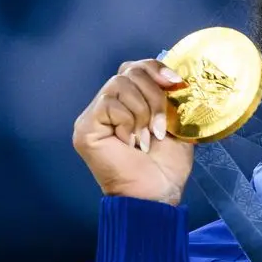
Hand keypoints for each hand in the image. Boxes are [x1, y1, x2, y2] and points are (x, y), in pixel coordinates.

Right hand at [73, 59, 192, 205]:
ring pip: (120, 84)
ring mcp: (93, 116)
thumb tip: (176, 77)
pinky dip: (128, 123)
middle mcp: (107, 105)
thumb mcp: (175, 124)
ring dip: (143, 112)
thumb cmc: (166, 167)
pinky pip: (109, 104)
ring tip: (147, 139)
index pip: (134, 67)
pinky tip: (131, 144)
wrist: (156, 194)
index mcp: (128, 102)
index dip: (154, 68)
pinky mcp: (85, 127)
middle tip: (160, 126)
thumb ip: (171, 98)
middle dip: (154, 95)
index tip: (176, 82)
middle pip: (128, 71)